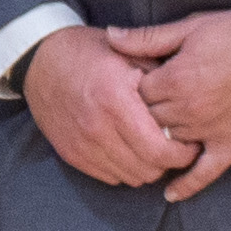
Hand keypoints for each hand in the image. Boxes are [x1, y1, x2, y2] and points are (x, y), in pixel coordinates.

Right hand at [24, 24, 187, 190]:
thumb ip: (160, 79)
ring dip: (146, 167)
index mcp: (116, 101)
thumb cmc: (89, 53)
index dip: (182, 153)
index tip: (190, 143)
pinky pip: (109, 176)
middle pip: (148, 170)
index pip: (160, 150)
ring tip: (151, 147)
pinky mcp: (71, 154)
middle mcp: (97, 128)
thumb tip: (188, 105)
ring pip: (130, 177)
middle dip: (168, 162)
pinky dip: (124, 168)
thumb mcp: (129, 54)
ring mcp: (82, 144)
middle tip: (174, 146)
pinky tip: (128, 148)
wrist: (40, 60)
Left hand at [108, 9, 230, 203]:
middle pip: (150, 121)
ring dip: (162, 140)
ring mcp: (210, 131)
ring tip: (154, 137)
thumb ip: (149, 37)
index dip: (136, 88)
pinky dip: (187, 185)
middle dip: (146, 113)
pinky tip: (170, 194)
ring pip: (170, 144)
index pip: (136, 94)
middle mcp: (188, 110)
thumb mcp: (191, 27)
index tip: (139, 83)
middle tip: (148, 107)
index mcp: (175, 79)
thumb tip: (111, 37)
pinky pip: (205, 173)